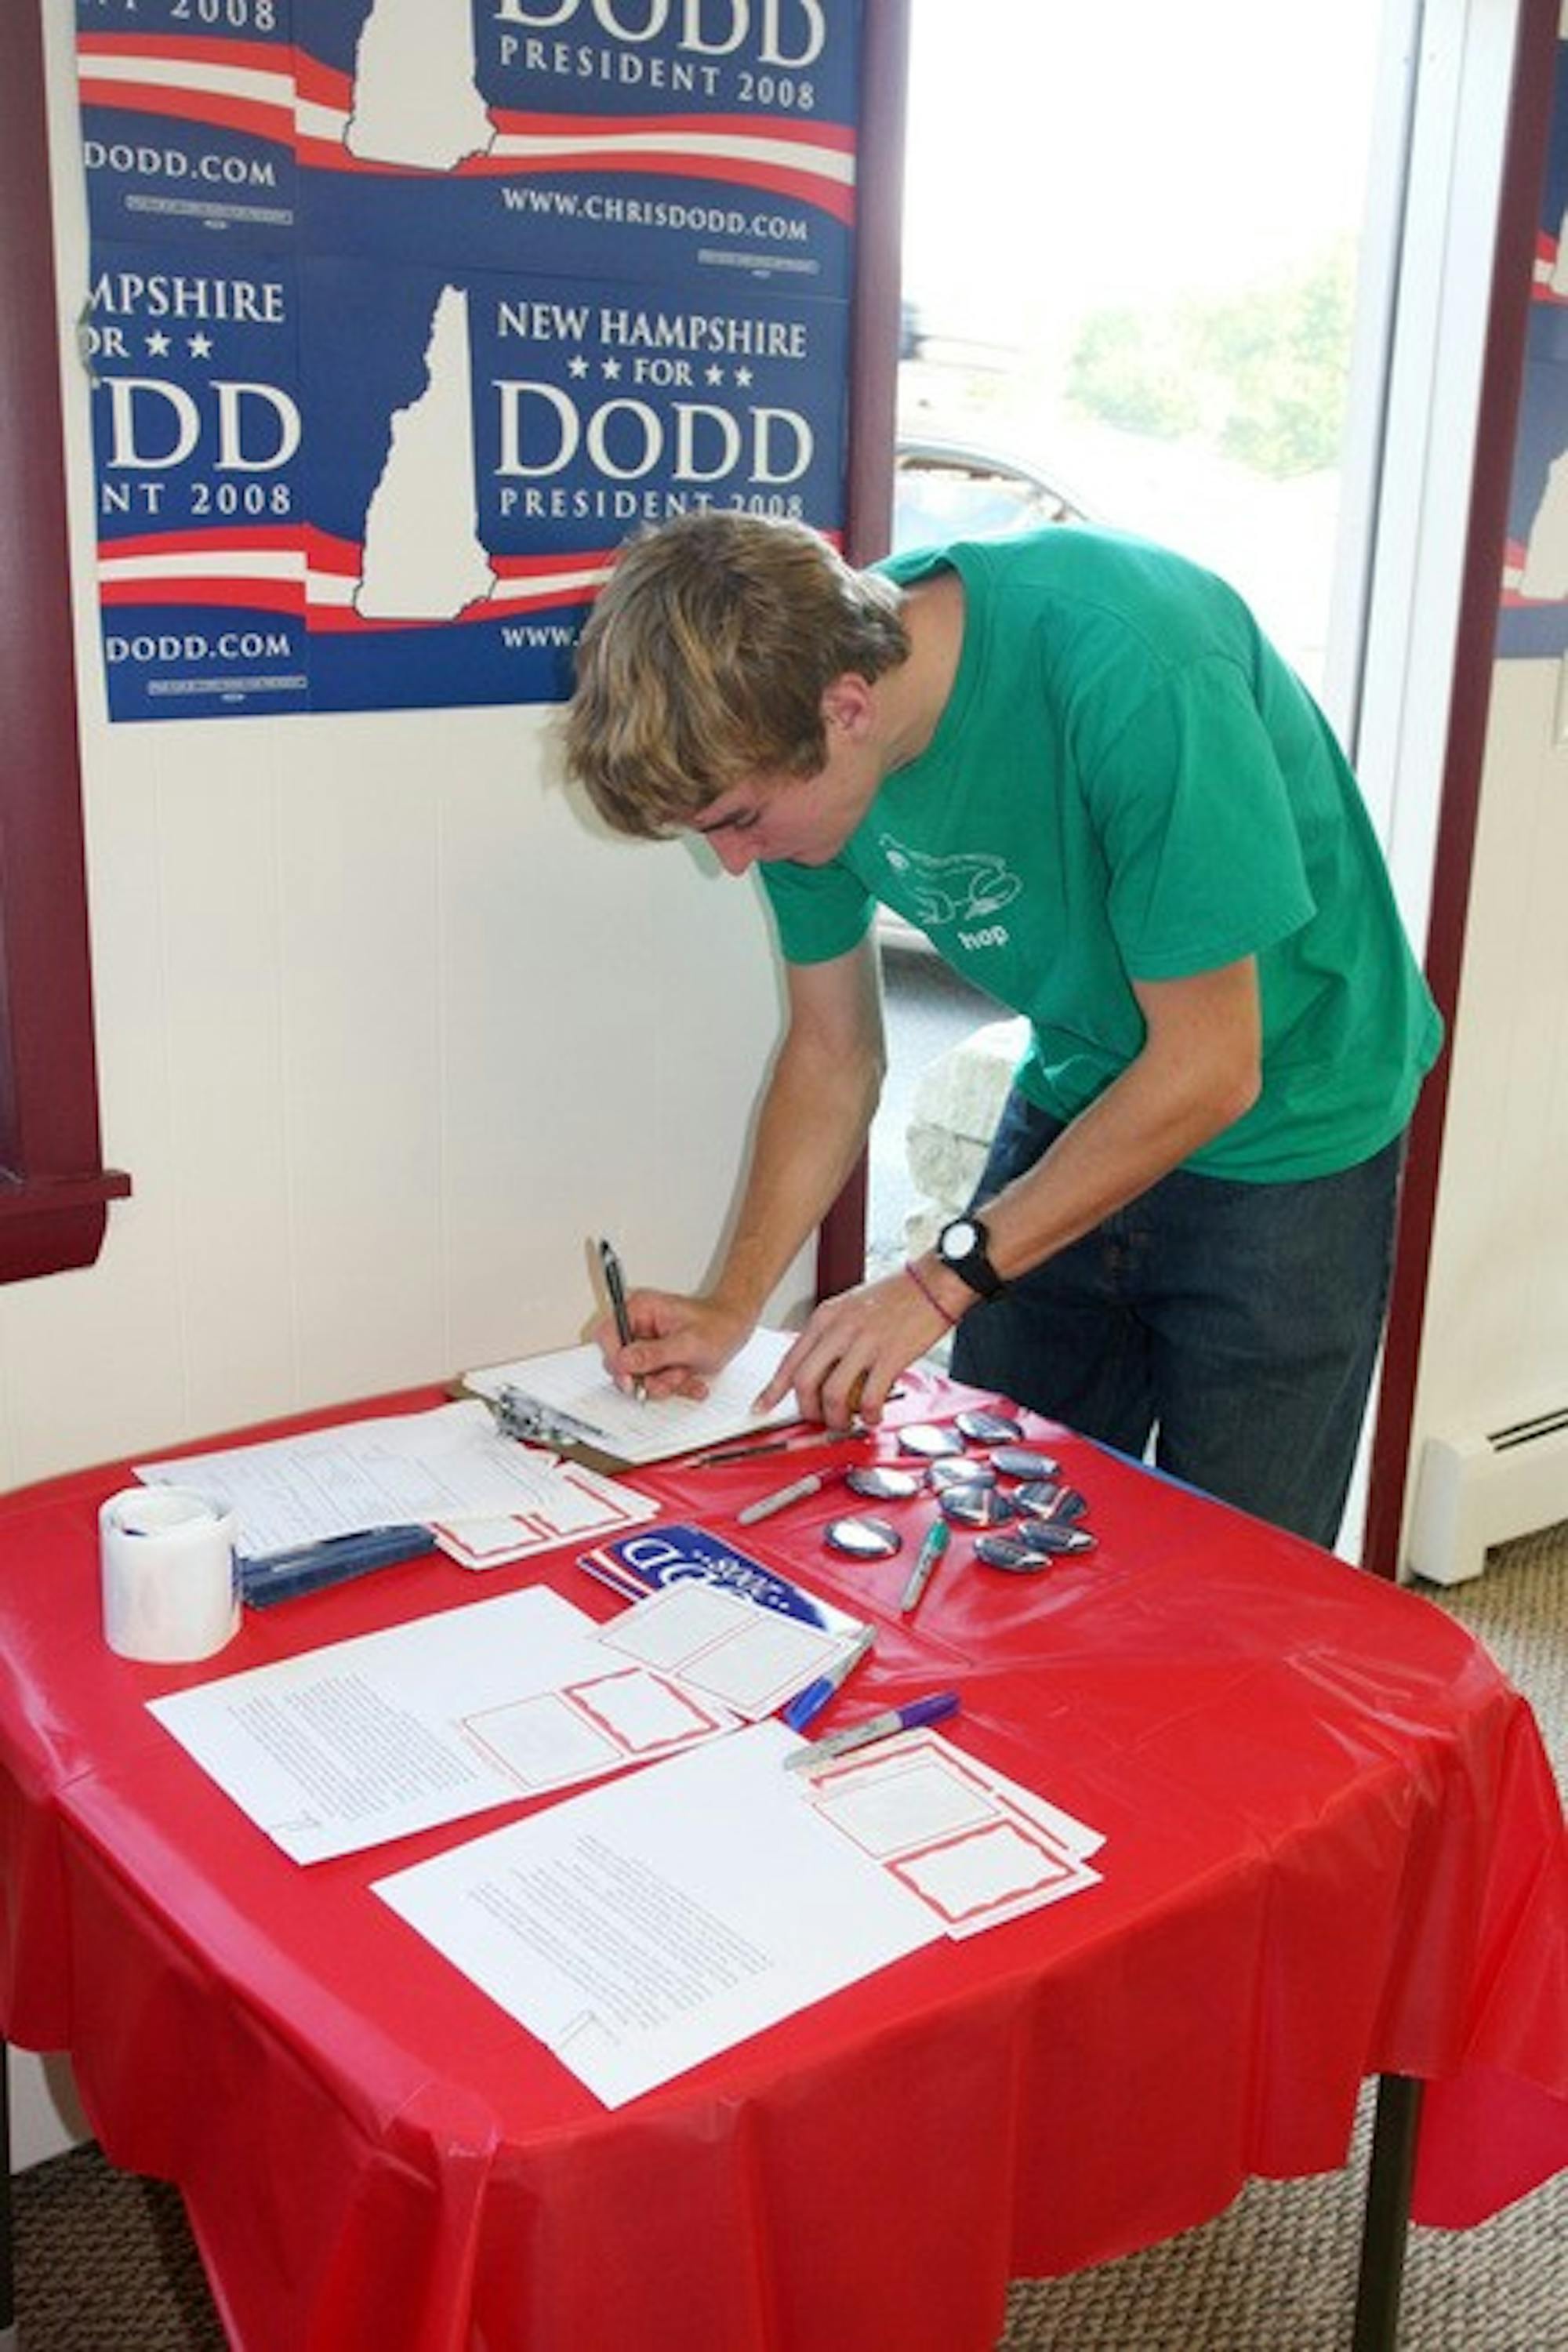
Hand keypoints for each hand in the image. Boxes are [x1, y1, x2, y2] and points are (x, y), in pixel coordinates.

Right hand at [593, 1289, 754, 1401]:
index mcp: (640, 1309)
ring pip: (638, 1377)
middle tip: (672, 1375)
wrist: (736, 1327)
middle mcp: (639, 1325)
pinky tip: (690, 1378)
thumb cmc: (719, 1325)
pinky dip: (673, 1385)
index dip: (615, 1360)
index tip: (630, 1380)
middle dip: (648, 1376)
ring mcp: (647, 1344)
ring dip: (665, 1382)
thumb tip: (624, 1362)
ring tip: (686, 1372)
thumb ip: (654, 1354)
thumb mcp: (688, 1343)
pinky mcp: (657, 1360)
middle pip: (620, 1362)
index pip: (607, 1335)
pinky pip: (654, 1381)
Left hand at [755, 1267, 949, 1428]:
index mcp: (826, 1316)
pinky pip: (871, 1397)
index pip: (790, 1359)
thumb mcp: (851, 1306)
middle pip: (805, 1381)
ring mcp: (864, 1342)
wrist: (934, 1283)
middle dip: (808, 1410)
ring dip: (837, 1418)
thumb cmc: (897, 1295)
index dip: (773, 1389)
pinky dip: (870, 1415)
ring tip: (848, 1423)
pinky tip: (874, 1417)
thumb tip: (820, 1367)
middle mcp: (840, 1329)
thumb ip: (833, 1334)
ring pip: (833, 1393)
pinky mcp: (890, 1355)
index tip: (763, 1406)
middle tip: (819, 1421)